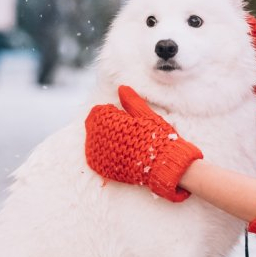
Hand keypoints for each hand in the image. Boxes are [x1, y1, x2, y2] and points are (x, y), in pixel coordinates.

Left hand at [85, 86, 203, 201]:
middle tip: (123, 129)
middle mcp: (100, 138)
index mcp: (109, 122)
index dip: (110, 112)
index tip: (122, 115)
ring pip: (92, 141)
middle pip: (93, 126)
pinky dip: (102, 152)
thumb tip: (121, 88)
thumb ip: (131, 101)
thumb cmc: (158, 138)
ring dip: (103, 138)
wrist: (163, 165)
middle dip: (105, 125)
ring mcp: (100, 155)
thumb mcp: (147, 115)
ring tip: (122, 140)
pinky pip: (94, 157)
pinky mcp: (103, 168)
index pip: (98, 112)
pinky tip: (116, 151)